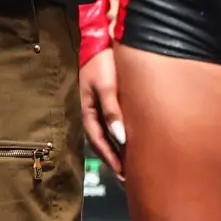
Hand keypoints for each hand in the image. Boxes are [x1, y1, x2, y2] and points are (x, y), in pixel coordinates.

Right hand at [79, 45, 125, 175]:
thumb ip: (113, 111)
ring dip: (119, 151)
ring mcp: (100, 107)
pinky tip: (132, 143)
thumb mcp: (106, 86)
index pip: (99, 142)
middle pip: (103, 142)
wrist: (102, 40)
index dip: (111, 159)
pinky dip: (122, 138)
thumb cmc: (102, 62)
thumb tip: (121, 137)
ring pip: (109, 135)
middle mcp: (93, 112)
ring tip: (132, 167)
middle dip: (115, 161)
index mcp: (88, 111)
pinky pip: (114, 125)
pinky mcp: (109, 101)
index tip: (124, 175)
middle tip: (129, 180)